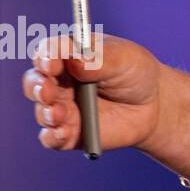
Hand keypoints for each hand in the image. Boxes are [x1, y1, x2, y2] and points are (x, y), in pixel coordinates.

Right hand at [22, 33, 165, 153]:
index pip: (48, 52)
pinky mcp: (68, 132)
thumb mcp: (125, 60)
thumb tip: (76, 62)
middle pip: (35, 82)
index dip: (45, 57)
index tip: (52, 64)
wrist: (153, 104)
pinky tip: (61, 133)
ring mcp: (62, 107)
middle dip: (37, 86)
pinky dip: (52, 136)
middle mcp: (60, 81)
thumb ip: (100, 60)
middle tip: (48, 91)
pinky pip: (51, 138)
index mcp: (70, 55)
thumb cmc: (135, 73)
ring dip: (46, 112)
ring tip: (59, 113)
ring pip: (42, 110)